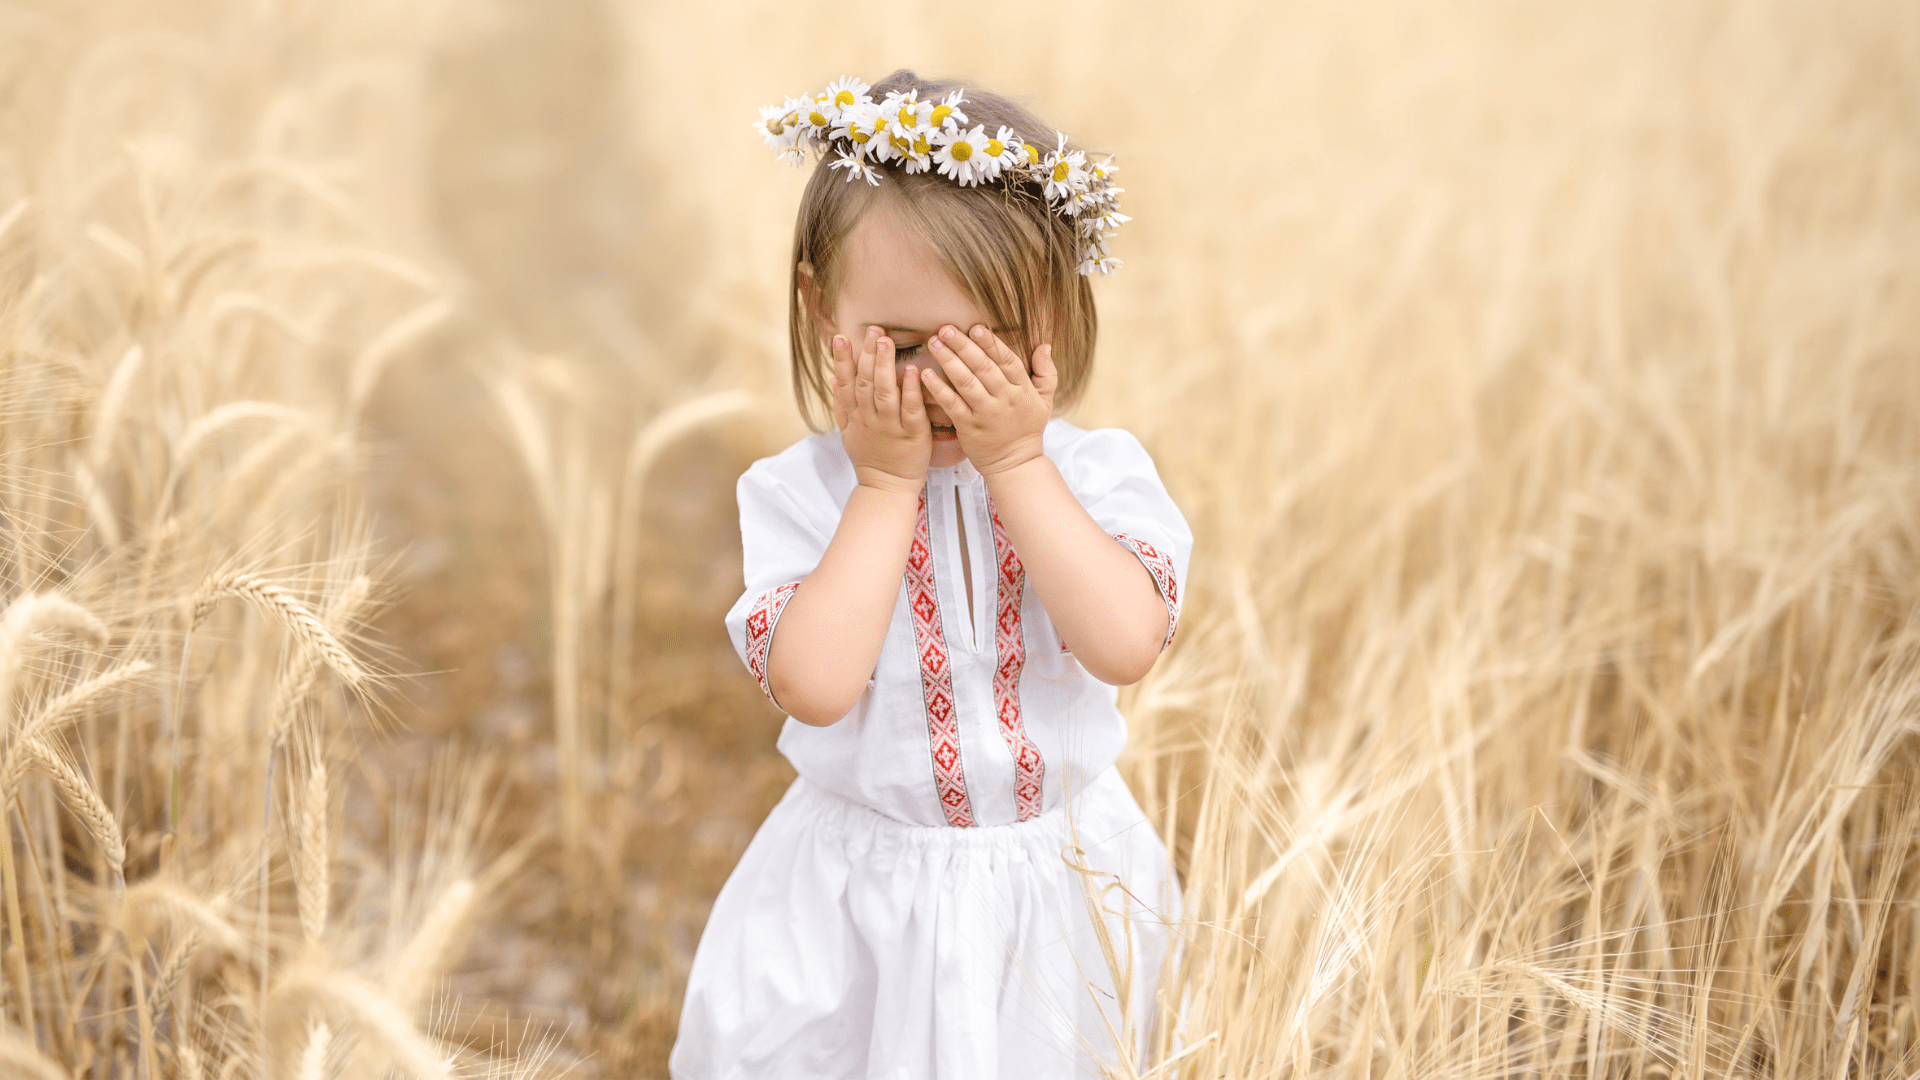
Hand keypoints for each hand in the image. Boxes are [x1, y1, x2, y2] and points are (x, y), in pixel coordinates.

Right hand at [833, 326, 930, 495]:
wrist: (887, 487)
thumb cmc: (870, 457)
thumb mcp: (848, 432)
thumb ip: (841, 405)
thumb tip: (832, 378)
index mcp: (855, 415)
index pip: (845, 383)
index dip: (841, 360)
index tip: (840, 337)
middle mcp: (870, 418)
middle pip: (865, 382)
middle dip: (868, 354)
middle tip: (874, 330)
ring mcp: (890, 426)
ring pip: (884, 392)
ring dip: (885, 365)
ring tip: (887, 342)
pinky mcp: (912, 434)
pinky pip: (910, 409)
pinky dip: (910, 390)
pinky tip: (912, 371)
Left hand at [920, 324, 1055, 474]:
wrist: (1015, 464)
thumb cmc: (1027, 428)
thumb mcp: (1045, 400)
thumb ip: (1046, 372)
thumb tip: (1044, 345)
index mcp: (1022, 389)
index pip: (1007, 360)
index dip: (991, 343)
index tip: (975, 327)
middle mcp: (1005, 399)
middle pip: (983, 367)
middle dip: (963, 345)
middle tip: (946, 329)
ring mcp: (986, 413)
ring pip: (966, 382)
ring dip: (948, 361)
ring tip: (934, 343)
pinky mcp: (969, 427)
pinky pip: (952, 405)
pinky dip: (939, 389)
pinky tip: (926, 374)